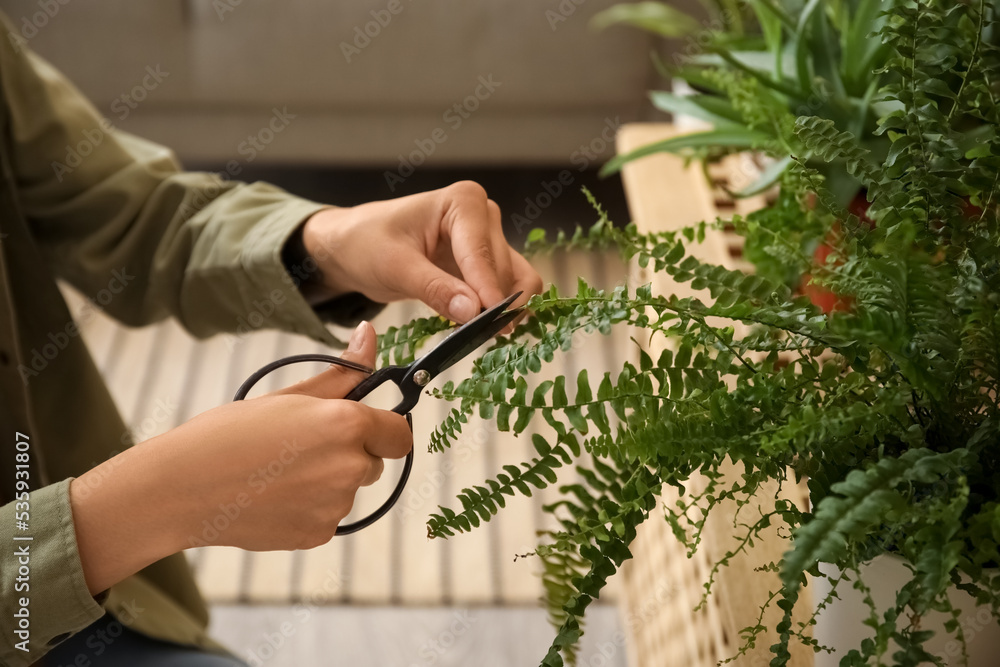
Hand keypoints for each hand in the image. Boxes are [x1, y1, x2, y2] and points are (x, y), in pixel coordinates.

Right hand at [69, 321, 410, 593]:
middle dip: (350, 453)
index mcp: (347, 424)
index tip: (359, 427)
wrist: (179, 489)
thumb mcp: (289, 396)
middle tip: (299, 446)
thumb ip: (342, 372)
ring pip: (348, 489)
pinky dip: (309, 508)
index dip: (384, 429)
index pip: (400, 434)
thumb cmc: (230, 433)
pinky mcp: (318, 534)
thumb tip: (371, 334)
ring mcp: (335, 506)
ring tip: (277, 471)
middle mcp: (350, 467)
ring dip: (327, 481)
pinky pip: (328, 516)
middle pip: (374, 461)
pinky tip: (271, 497)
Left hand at [302, 181, 542, 323]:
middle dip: (493, 304)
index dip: (487, 289)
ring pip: (516, 281)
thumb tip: (472, 311)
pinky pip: (507, 290)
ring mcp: (489, 240)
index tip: (488, 320)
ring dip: (503, 310)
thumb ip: (434, 288)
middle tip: (474, 336)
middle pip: (505, 268)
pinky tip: (480, 327)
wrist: (353, 247)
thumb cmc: (366, 244)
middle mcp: (484, 216)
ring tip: (479, 335)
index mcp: (463, 202)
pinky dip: (499, 311)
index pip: (481, 252)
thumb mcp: (394, 267)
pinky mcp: (486, 265)